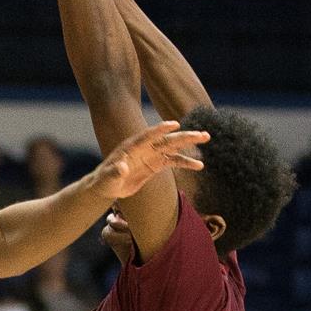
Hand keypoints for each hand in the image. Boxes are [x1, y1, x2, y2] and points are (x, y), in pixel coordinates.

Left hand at [88, 120, 208, 200]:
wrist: (107, 186)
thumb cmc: (104, 181)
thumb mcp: (108, 179)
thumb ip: (115, 173)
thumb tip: (122, 167)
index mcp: (132, 147)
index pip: (147, 136)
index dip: (160, 130)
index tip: (174, 124)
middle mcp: (144, 148)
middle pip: (166, 139)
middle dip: (184, 136)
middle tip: (201, 134)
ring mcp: (151, 155)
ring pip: (173, 146)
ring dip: (189, 143)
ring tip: (206, 138)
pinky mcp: (155, 164)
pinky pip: (173, 161)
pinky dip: (186, 162)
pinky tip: (199, 165)